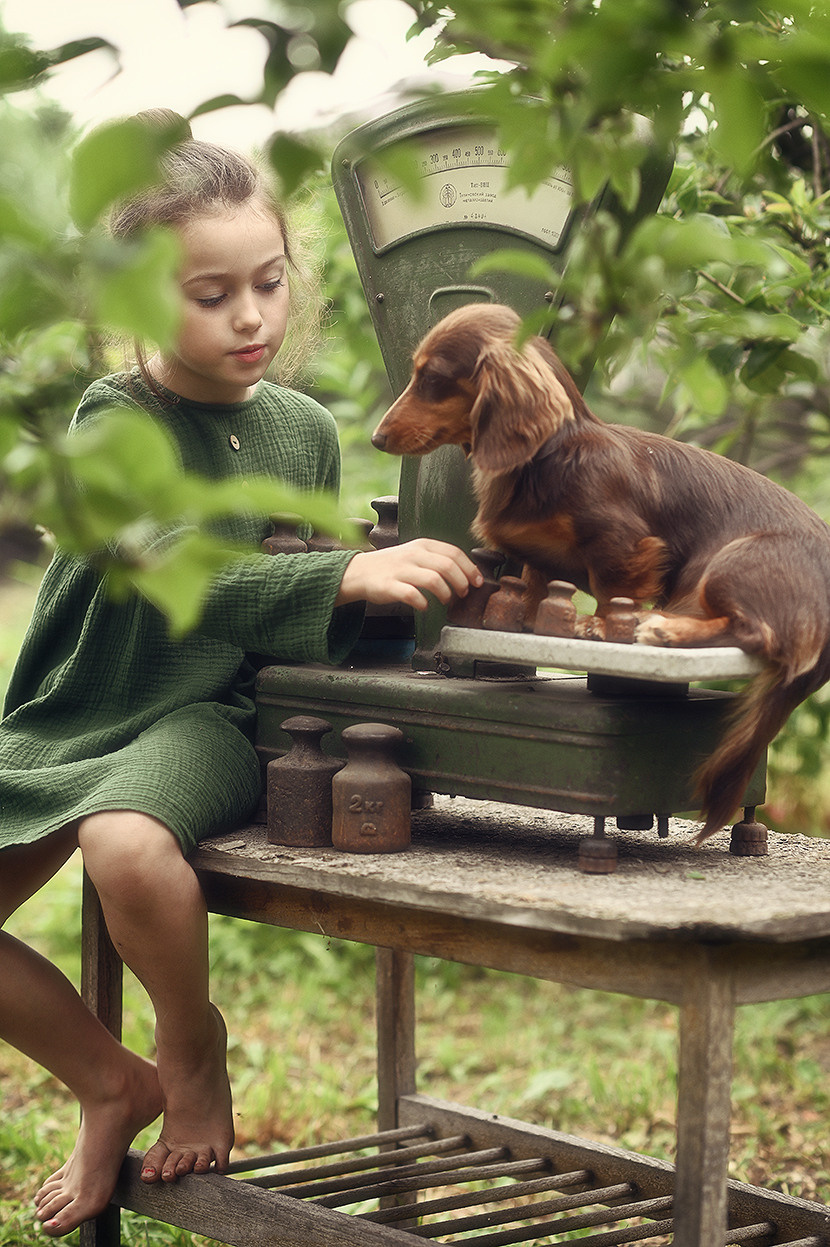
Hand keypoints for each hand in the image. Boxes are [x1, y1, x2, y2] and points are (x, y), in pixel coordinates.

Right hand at [335, 539, 482, 610]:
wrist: (360, 572)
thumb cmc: (393, 566)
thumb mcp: (416, 554)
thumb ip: (438, 559)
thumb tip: (468, 572)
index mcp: (422, 545)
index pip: (454, 552)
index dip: (470, 568)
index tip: (478, 581)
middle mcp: (413, 554)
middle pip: (448, 566)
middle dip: (461, 582)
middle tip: (463, 594)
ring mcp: (400, 570)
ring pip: (433, 579)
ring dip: (446, 593)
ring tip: (446, 600)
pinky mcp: (389, 586)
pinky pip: (412, 595)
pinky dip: (423, 603)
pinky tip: (425, 606)